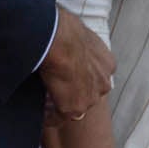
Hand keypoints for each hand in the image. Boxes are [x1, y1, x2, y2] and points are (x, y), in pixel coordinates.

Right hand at [41, 9, 113, 123]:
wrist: (59, 40)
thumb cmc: (64, 29)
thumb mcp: (79, 33)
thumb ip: (78, 43)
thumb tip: (65, 37)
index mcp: (107, 63)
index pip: (96, 75)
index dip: (82, 76)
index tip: (69, 76)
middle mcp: (103, 82)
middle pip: (90, 93)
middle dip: (75, 92)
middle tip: (56, 89)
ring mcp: (90, 97)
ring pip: (76, 106)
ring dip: (62, 105)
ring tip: (45, 102)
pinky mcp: (73, 108)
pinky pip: (60, 118)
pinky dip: (50, 118)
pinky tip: (41, 115)